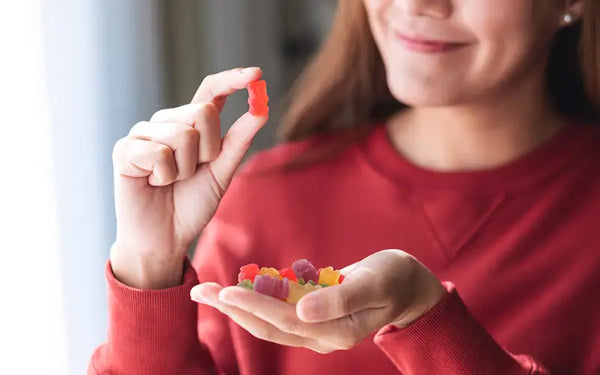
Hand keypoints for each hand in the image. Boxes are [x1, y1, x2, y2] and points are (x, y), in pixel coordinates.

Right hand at [110, 67, 267, 288]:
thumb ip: (238, 141)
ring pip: (182, 134)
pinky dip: (164, 176)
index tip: (256, 73)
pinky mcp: (124, 150)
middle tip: (193, 172)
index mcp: (191, 125)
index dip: (232, 80)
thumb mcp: (222, 172)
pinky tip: (153, 184)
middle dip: (209, 150)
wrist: (165, 237)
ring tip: (171, 181)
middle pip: (203, 112)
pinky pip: (158, 152)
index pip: (211, 91)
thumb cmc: (192, 204)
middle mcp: (167, 122)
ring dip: (185, 168)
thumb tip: (262, 110)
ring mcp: (143, 133)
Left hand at [190, 249, 445, 352]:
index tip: (226, 291)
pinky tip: (236, 288)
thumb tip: (302, 310)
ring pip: (268, 322)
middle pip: (268, 326)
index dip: (255, 306)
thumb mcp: (375, 283)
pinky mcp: (312, 317)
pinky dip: (255, 300)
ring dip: (237, 307)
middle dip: (233, 309)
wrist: (407, 285)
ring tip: (207, 291)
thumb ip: (341, 298)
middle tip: (200, 291)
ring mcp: (315, 329)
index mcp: (336, 332)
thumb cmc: (395, 278)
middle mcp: (321, 336)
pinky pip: (278, 312)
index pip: (285, 321)